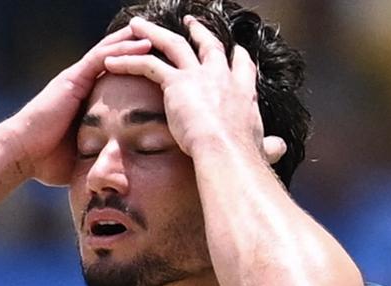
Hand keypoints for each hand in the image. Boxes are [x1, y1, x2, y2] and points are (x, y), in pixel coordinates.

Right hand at [0, 27, 151, 185]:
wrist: (22, 154)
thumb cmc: (47, 162)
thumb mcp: (82, 158)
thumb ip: (98, 158)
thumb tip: (116, 178)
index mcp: (83, 102)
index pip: (112, 81)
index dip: (133, 72)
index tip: (156, 70)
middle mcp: (79, 86)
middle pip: (113, 61)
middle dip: (135, 51)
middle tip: (162, 43)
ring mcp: (75, 80)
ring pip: (110, 53)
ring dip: (134, 44)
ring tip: (157, 35)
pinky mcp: (72, 80)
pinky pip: (101, 58)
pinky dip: (122, 49)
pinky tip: (142, 44)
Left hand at [104, 17, 285, 165]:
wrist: (227, 152)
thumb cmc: (243, 157)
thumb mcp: (261, 148)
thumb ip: (268, 147)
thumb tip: (280, 149)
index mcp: (243, 92)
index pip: (241, 66)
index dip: (236, 56)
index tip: (234, 49)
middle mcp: (222, 76)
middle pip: (208, 45)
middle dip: (198, 31)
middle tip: (189, 22)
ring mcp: (199, 75)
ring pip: (172, 45)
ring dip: (152, 34)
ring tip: (137, 25)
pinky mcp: (176, 83)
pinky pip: (147, 64)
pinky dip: (127, 61)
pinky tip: (110, 60)